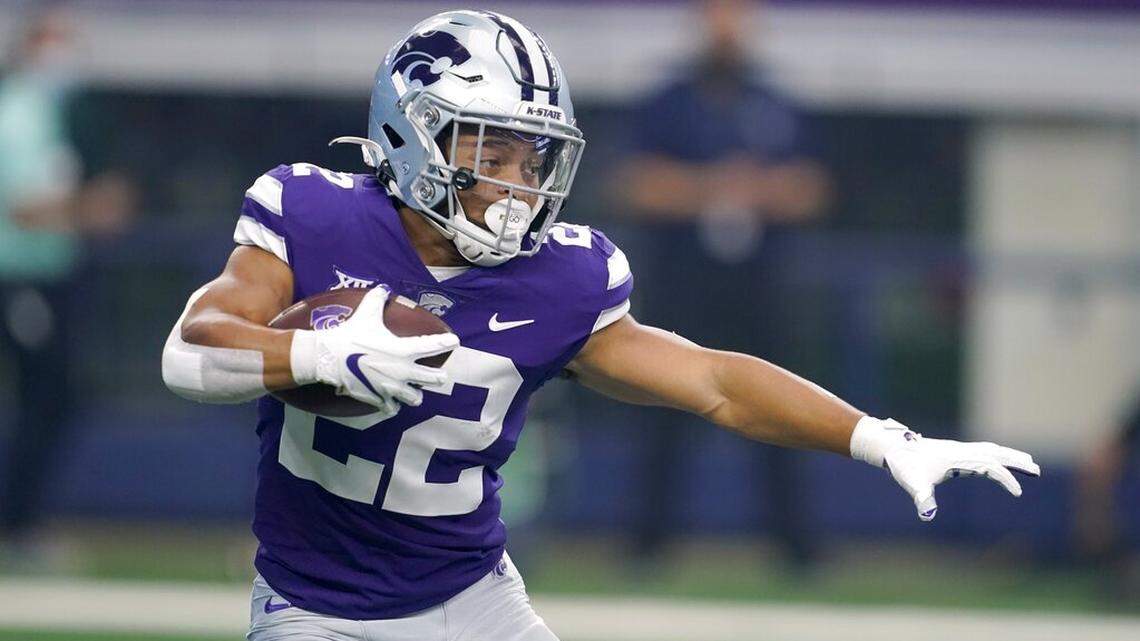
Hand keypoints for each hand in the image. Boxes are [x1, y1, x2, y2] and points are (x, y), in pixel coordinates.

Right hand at [291, 287, 458, 416]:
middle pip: (432, 379)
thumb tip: (383, 289)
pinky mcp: (378, 399)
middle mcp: (403, 371)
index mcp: (404, 351)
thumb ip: (377, 299)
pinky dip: (393, 406)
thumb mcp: (366, 313)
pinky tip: (392, 404)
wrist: (329, 358)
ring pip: (415, 398)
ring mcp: (391, 388)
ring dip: (416, 395)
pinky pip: (392, 408)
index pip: (432, 345)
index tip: (455, 341)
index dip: (446, 343)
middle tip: (440, 376)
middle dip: (438, 377)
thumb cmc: (351, 334)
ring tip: (415, 392)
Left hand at [850, 417, 1040, 520]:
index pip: (990, 467)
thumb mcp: (913, 483)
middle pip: (996, 454)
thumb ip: (922, 498)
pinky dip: (996, 455)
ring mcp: (958, 449)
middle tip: (1037, 470)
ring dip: (1009, 456)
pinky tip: (998, 460)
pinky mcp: (954, 451)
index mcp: (958, 458)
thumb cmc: (904, 465)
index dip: (1005, 479)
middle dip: (1017, 461)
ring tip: (1029, 462)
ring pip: (990, 450)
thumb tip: (928, 515)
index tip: (1018, 492)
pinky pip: (982, 451)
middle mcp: (962, 450)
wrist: (892, 448)